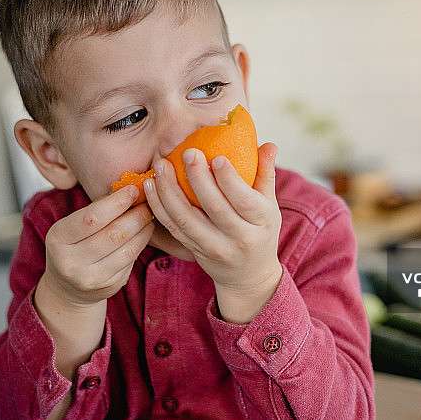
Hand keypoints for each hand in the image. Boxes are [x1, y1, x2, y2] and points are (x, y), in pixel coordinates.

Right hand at [39, 184, 154, 309]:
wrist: (67, 287)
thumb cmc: (72, 246)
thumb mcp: (72, 227)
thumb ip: (96, 211)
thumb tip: (128, 190)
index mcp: (58, 238)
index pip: (92, 218)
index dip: (116, 202)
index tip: (133, 190)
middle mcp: (70, 262)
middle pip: (114, 234)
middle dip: (136, 215)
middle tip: (147, 203)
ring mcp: (89, 278)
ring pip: (127, 249)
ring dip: (143, 229)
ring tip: (148, 216)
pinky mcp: (108, 287)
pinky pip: (130, 262)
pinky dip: (140, 244)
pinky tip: (144, 233)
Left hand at [144, 143, 282, 322]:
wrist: (248, 275)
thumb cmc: (260, 230)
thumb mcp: (269, 205)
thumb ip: (265, 174)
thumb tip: (269, 144)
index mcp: (261, 221)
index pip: (244, 200)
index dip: (230, 180)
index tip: (216, 157)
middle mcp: (238, 237)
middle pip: (214, 208)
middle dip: (198, 179)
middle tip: (187, 153)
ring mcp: (213, 247)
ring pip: (186, 219)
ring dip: (169, 192)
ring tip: (161, 166)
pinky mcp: (193, 250)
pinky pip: (172, 228)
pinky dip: (159, 207)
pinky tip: (151, 186)